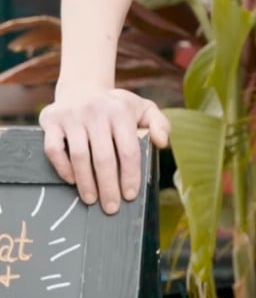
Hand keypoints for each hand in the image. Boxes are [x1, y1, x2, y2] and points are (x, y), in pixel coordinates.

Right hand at [39, 88, 169, 215]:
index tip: (130, 195)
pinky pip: (54, 149)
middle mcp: (96, 112)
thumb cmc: (116, 107)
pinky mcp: (52, 121)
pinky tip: (72, 181)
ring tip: (92, 200)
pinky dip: (63, 167)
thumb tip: (162, 143)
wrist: (82, 89)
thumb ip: (159, 123)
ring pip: (79, 156)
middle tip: (111, 208)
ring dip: (86, 183)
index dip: (130, 175)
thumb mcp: (142, 108)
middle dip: (108, 187)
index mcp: (121, 110)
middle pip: (103, 157)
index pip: (128, 149)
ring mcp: (72, 116)